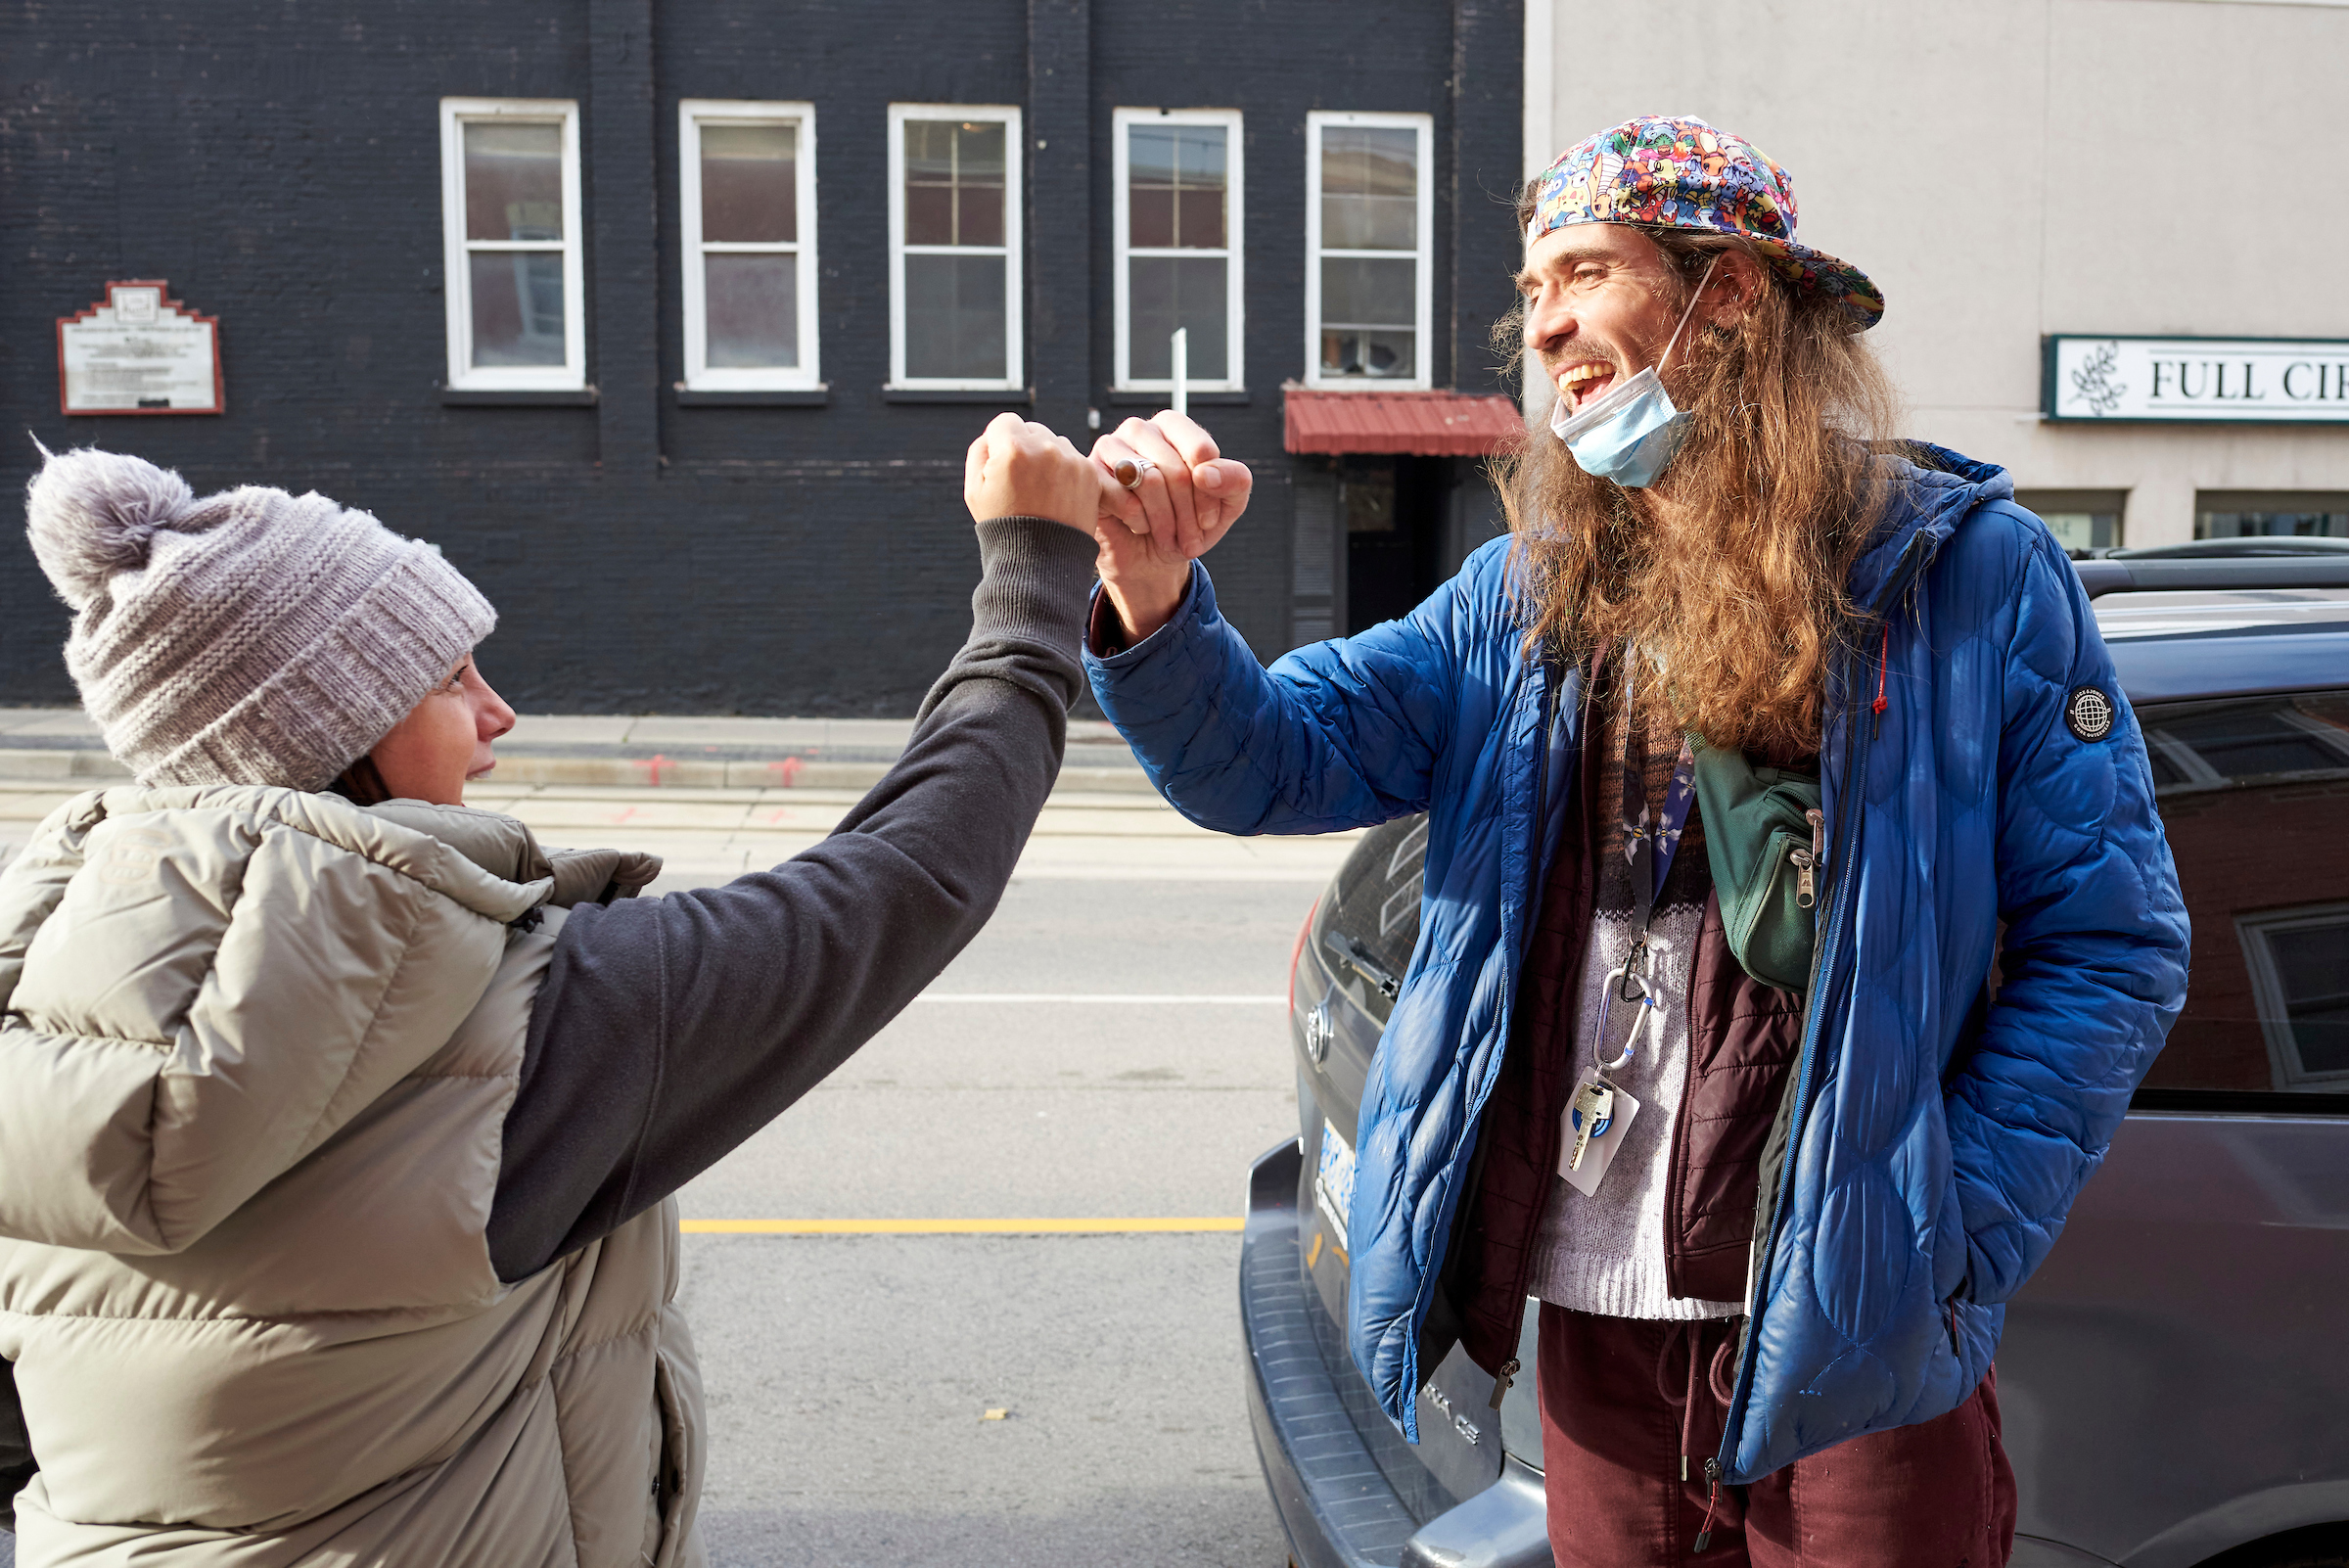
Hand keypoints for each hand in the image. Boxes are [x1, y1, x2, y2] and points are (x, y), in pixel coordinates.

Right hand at [964, 413, 1109, 532]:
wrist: (1040, 562)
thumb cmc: (1003, 525)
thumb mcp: (975, 489)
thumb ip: (980, 450)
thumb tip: (995, 434)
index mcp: (1013, 449)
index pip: (1005, 422)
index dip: (999, 443)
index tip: (1002, 466)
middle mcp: (1045, 448)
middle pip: (1032, 429)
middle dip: (1024, 449)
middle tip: (1022, 483)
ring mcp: (1071, 460)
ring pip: (1054, 442)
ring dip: (1046, 458)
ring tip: (1040, 492)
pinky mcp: (1089, 473)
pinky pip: (1072, 459)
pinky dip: (1064, 472)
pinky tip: (1056, 496)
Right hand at [1090, 412, 1253, 642]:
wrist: (1149, 557)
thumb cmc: (1186, 523)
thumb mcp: (1226, 505)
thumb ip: (1235, 481)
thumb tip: (1207, 473)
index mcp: (1173, 426)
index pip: (1201, 451)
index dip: (1209, 492)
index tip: (1209, 519)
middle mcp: (1139, 429)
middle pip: (1175, 469)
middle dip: (1188, 514)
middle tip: (1191, 540)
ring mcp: (1110, 449)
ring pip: (1148, 481)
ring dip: (1165, 521)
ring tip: (1169, 537)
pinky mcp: (1089, 476)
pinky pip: (1122, 499)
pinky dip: (1138, 522)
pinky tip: (1139, 526)